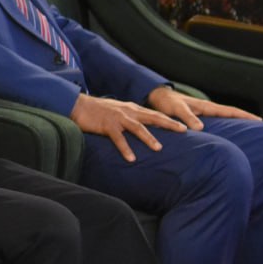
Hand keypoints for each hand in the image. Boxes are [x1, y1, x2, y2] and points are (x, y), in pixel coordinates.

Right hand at [70, 92, 189, 161]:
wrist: (77, 105)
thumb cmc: (97, 111)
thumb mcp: (118, 111)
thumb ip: (130, 118)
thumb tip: (142, 129)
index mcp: (132, 108)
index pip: (154, 113)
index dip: (169, 119)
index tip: (185, 126)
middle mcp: (128, 111)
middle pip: (153, 117)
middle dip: (169, 123)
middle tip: (183, 130)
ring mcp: (118, 118)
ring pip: (138, 127)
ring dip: (149, 137)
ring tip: (159, 148)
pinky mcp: (107, 125)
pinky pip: (118, 138)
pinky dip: (125, 148)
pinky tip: (131, 158)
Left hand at [146, 86, 259, 129]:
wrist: (157, 98)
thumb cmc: (167, 103)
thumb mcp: (177, 109)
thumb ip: (187, 117)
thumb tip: (200, 129)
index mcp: (206, 106)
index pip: (230, 110)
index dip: (244, 115)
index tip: (259, 120)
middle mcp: (208, 109)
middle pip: (231, 114)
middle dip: (246, 119)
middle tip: (261, 128)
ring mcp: (204, 113)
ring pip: (224, 118)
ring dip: (236, 123)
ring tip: (248, 133)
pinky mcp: (198, 118)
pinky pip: (215, 123)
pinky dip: (223, 127)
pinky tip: (226, 135)